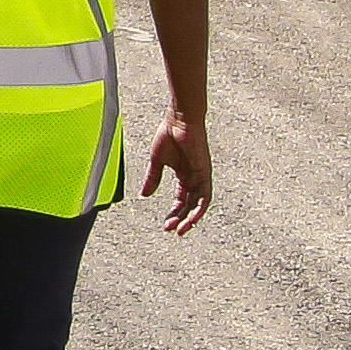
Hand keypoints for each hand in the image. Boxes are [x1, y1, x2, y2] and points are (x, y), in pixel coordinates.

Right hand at [141, 114, 211, 233]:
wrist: (179, 119)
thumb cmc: (169, 134)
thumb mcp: (157, 161)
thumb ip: (153, 178)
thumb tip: (144, 195)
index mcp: (183, 175)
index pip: (181, 200)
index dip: (173, 213)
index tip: (165, 225)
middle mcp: (194, 178)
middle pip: (190, 205)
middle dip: (180, 219)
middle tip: (171, 230)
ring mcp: (201, 176)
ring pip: (199, 204)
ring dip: (191, 218)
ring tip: (181, 229)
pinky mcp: (205, 173)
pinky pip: (206, 196)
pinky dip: (200, 209)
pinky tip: (192, 218)